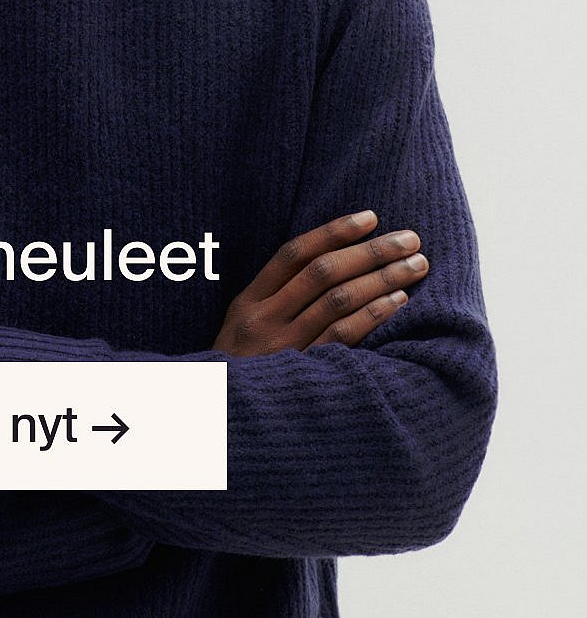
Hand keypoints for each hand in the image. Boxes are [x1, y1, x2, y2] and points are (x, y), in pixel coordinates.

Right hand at [212, 210, 427, 356]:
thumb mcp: (242, 327)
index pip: (294, 253)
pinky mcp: (306, 373)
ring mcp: (285, 347)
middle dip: (370, 251)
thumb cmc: (240, 368)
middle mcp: (265, 319)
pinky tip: (399, 300)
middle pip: (322, 272)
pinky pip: (344, 337)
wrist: (220, 420)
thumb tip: (330, 262)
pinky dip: (373, 314)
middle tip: (409, 238)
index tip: (369, 217)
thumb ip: (275, 298)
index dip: (334, 232)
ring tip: (415, 265)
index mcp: (248, 301)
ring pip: (338, 300)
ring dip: (381, 278)